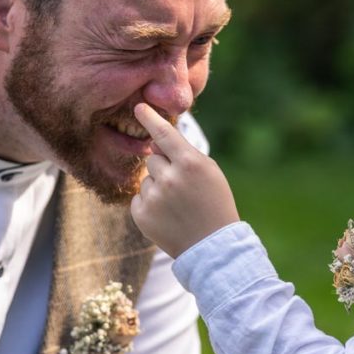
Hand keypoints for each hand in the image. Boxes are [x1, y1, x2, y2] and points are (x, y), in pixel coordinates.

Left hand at [130, 103, 239, 257]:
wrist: (212, 246)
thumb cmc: (214, 203)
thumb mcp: (208, 171)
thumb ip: (183, 153)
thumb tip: (154, 141)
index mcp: (190, 163)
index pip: (164, 133)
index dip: (150, 118)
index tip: (139, 106)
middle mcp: (169, 178)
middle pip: (154, 157)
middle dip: (165, 167)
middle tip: (183, 187)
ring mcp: (154, 197)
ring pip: (147, 178)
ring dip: (158, 186)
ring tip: (177, 205)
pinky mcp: (141, 215)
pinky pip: (139, 197)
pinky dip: (150, 203)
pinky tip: (167, 215)